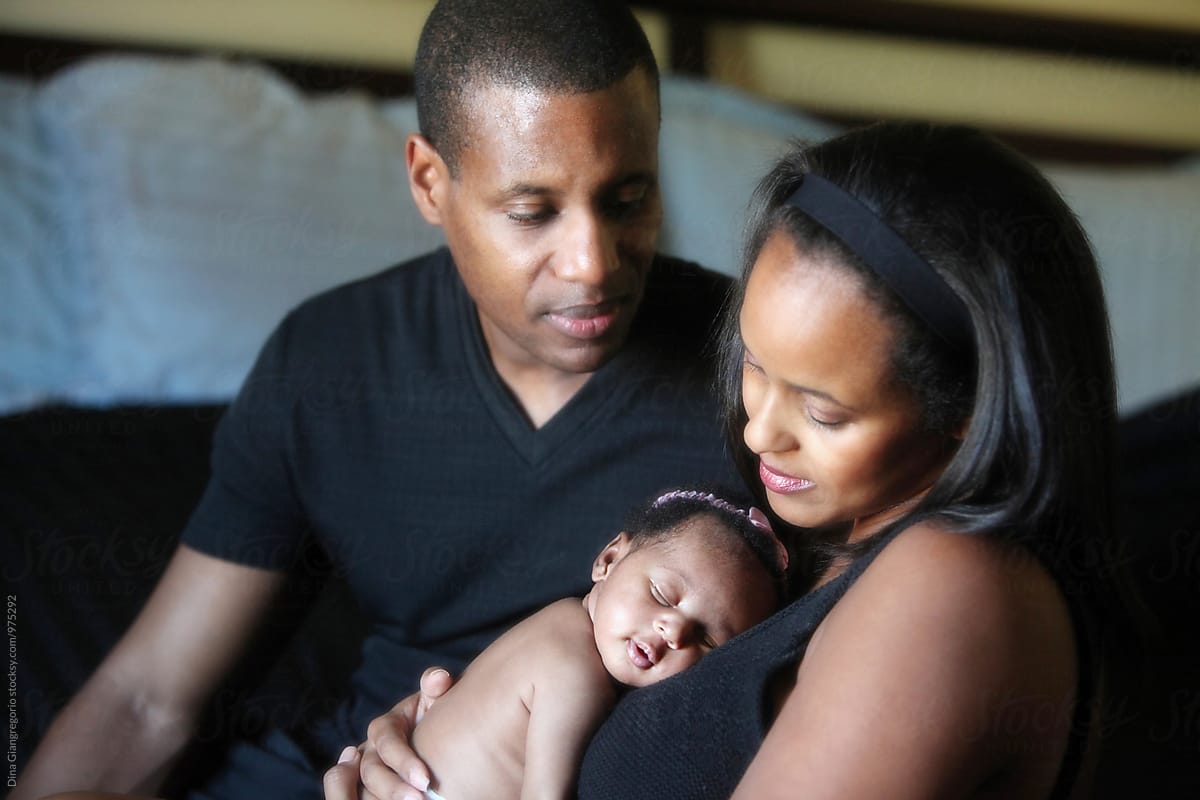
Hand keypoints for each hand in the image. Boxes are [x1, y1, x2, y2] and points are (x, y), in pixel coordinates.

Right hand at [322, 666, 453, 799]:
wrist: (436, 737)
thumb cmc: (436, 718)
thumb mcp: (435, 700)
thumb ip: (435, 686)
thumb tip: (439, 678)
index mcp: (384, 727)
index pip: (386, 743)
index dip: (403, 761)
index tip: (426, 779)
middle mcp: (369, 750)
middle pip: (371, 772)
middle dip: (394, 788)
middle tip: (420, 799)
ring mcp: (366, 773)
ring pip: (361, 791)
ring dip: (383, 799)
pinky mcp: (370, 790)